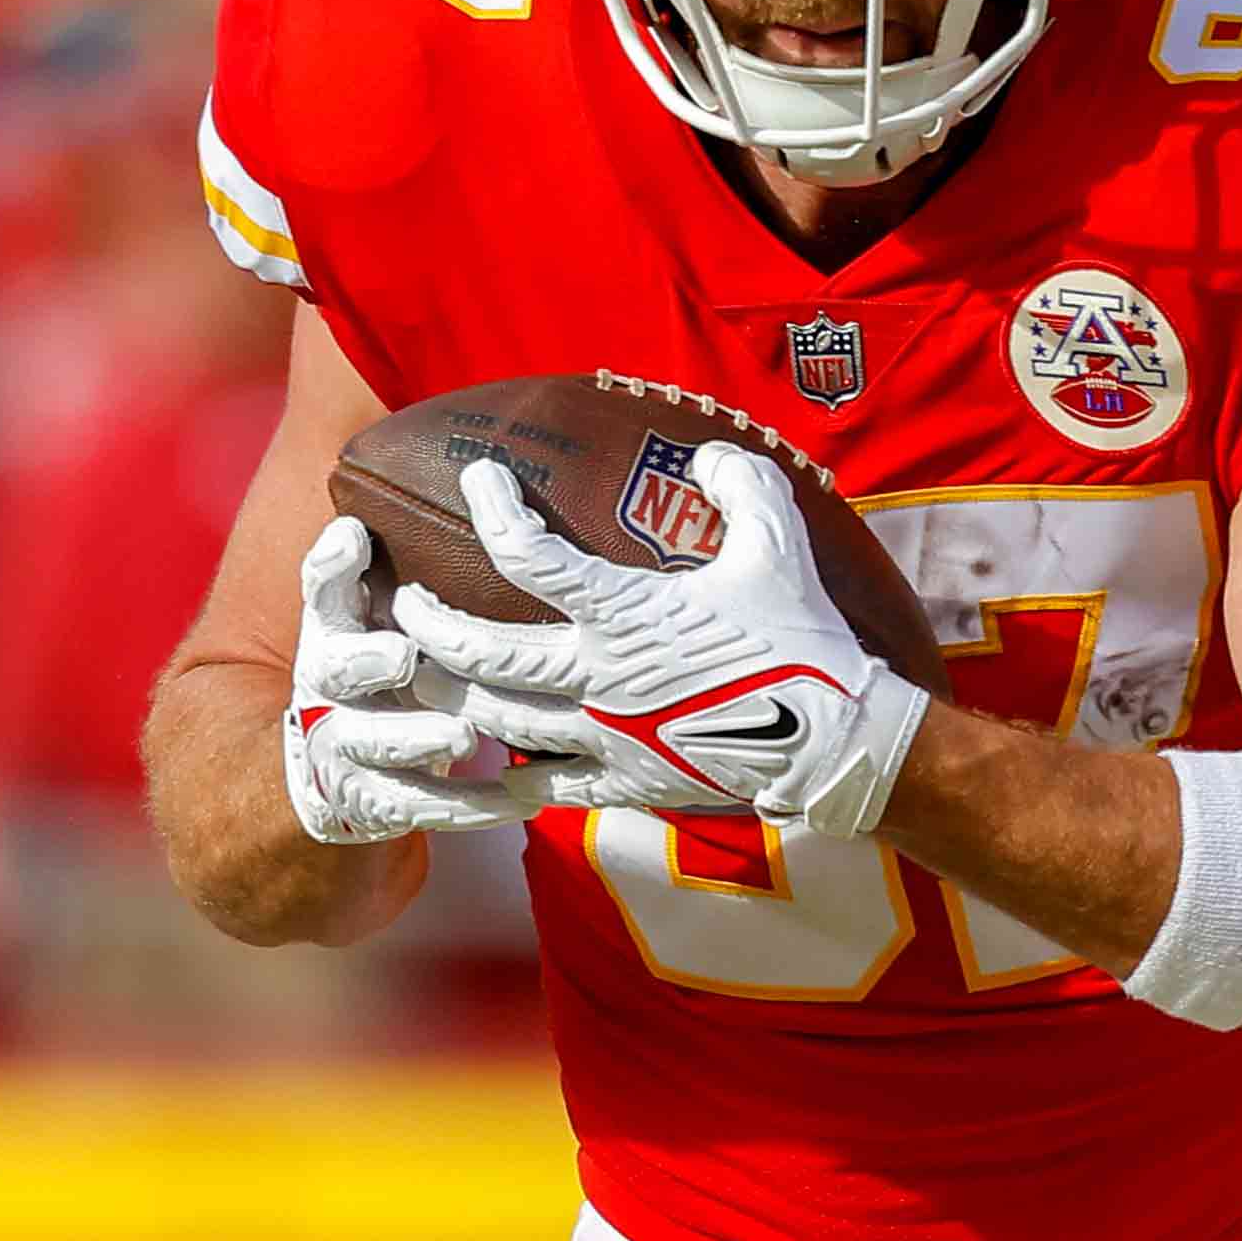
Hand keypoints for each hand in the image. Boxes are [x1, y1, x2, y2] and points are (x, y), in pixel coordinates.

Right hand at [283, 513, 521, 843]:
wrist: (334, 759)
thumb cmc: (373, 664)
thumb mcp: (365, 614)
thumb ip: (371, 571)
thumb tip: (371, 523)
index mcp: (331, 633)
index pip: (320, 593)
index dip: (331, 568)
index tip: (355, 539)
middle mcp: (326, 690)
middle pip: (335, 673)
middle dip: (368, 663)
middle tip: (405, 656)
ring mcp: (343, 748)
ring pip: (374, 747)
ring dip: (419, 739)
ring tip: (465, 736)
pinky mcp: (373, 801)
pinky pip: (419, 806)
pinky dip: (469, 806)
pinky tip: (517, 799)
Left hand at [390, 449, 927, 837]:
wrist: (834, 741)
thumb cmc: (803, 638)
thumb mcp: (779, 544)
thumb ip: (740, 486)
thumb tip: (706, 453)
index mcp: (629, 611)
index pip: (531, 556)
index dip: (494, 510)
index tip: (478, 479)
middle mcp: (601, 675)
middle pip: (482, 651)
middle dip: (428, 623)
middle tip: (407, 601)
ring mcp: (604, 735)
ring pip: (494, 719)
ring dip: (449, 693)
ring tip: (428, 672)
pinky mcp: (619, 782)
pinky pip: (537, 787)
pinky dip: (498, 774)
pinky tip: (475, 762)